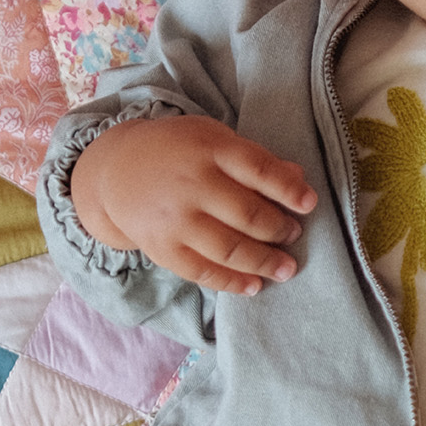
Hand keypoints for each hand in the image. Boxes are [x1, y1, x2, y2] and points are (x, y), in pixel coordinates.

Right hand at [70, 116, 317, 294]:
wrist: (116, 170)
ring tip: (286, 268)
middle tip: (293, 234)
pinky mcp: (162, 248)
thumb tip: (298, 178)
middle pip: (247, 213)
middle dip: (279, 228)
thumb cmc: (178, 151)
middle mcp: (191, 184)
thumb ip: (255, 159)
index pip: (257, 170)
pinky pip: (203, 271)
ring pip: (229, 248)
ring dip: (264, 261)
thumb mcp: (213, 139)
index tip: (309, 204)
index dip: (287, 190)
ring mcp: (175, 219)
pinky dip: (232, 282)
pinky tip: (254, 286)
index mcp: (209, 149)